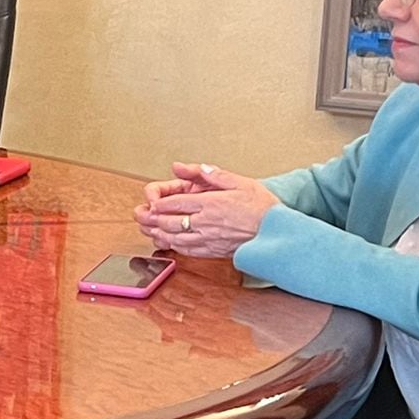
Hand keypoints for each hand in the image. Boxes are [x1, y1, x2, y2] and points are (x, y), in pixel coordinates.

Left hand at [136, 162, 276, 257]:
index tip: (151, 202)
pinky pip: (187, 250)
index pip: (175, 203)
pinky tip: (169, 243)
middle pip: (170, 222)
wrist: (278, 234)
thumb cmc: (263, 207)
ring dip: (158, 234)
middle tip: (140, 216)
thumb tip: (182, 166)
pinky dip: (173, 246)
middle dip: (152, 219)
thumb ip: (210, 174)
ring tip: (148, 229)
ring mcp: (208, 239)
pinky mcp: (213, 251)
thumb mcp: (239, 182)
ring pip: (175, 238)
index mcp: (210, 203)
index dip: (159, 203)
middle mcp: (205, 222)